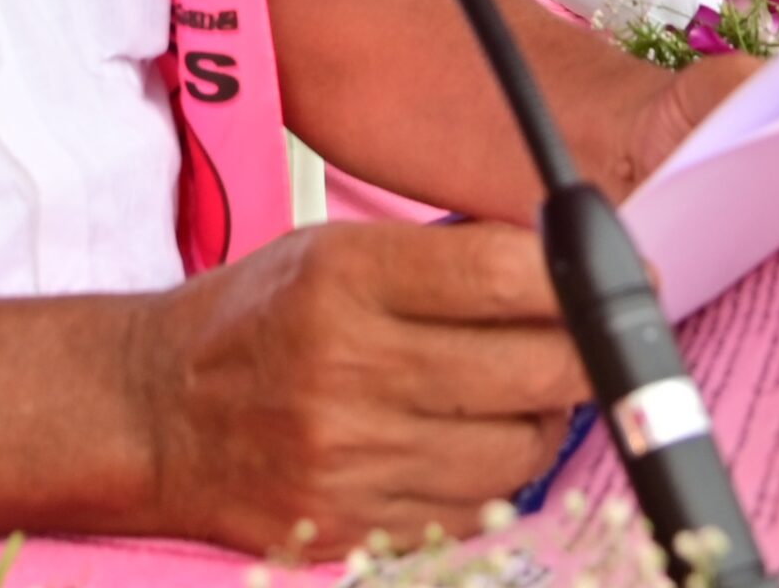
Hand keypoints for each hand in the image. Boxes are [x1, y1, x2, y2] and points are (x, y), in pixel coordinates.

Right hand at [139, 222, 584, 551]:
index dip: (580, 278)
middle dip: (587, 354)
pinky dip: (494, 477)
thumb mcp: (334, 250)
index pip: (503, 272)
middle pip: (534, 368)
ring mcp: (353, 459)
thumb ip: (441, 258)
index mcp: (345, 277)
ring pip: (521, 449)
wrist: (156, 412)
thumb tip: (561, 267)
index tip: (622, 277)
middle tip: (594, 341)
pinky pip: (476, 509)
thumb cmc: (256, 317)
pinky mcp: (353, 527)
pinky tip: (471, 443)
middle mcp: (350, 368)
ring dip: (545, 420)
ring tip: (521, 392)